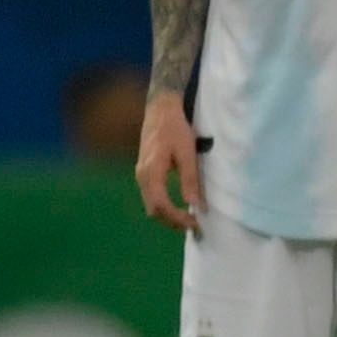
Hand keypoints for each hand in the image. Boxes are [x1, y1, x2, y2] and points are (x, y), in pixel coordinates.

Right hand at [137, 90, 202, 233]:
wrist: (160, 111)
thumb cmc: (175, 129)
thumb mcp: (188, 152)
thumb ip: (190, 179)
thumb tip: (196, 205)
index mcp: (151, 172)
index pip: (160, 205)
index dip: (177, 218)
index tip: (194, 223)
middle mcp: (142, 176)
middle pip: (153, 209)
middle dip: (172, 221)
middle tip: (194, 225)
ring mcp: (141, 174)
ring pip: (151, 204)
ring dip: (167, 215)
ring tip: (188, 219)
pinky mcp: (144, 172)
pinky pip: (151, 196)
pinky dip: (164, 206)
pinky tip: (178, 206)